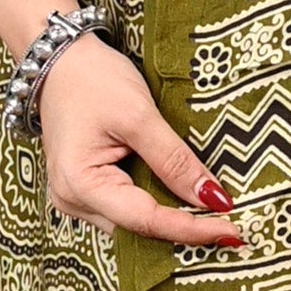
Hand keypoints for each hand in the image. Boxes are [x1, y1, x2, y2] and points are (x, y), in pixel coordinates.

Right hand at [33, 31, 241, 246]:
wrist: (59, 60)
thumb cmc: (92, 79)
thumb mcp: (139, 115)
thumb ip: (175, 160)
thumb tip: (212, 198)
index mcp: (80, 184)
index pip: (146, 220)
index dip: (191, 229)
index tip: (232, 229)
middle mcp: (72, 200)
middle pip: (138, 229)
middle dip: (183, 230)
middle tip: (231, 228)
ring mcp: (76, 197)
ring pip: (133, 224)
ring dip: (171, 220)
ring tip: (213, 217)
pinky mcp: (85, 189)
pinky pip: (125, 209)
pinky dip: (155, 205)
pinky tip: (183, 201)